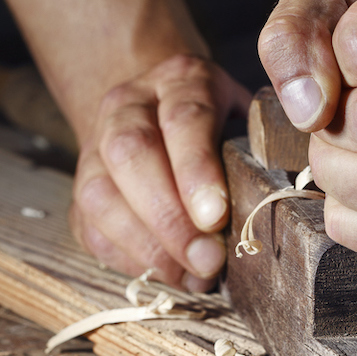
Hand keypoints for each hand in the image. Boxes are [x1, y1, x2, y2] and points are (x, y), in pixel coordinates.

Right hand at [69, 54, 250, 290]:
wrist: (159, 112)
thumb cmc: (220, 128)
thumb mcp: (248, 120)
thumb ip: (260, 151)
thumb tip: (275, 203)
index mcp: (179, 81)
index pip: (183, 118)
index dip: (197, 169)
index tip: (216, 216)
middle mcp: (127, 106)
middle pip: (131, 154)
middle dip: (169, 216)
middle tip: (207, 259)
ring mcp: (95, 146)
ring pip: (100, 195)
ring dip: (147, 245)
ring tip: (191, 274)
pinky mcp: (81, 187)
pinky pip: (91, 227)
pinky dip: (129, 258)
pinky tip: (168, 272)